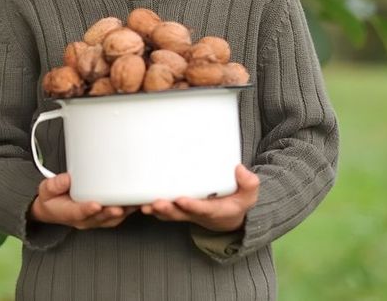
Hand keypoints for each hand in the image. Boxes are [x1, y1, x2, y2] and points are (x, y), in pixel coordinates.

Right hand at [29, 173, 135, 229]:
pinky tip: (137, 202)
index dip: (88, 209)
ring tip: (134, 204)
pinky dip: (127, 210)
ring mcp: (95, 220)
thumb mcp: (46, 190)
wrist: (53, 210)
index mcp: (69, 213)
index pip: (79, 213)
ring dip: (123, 213)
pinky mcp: (104, 216)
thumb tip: (66, 179)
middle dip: (110, 213)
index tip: (95, 205)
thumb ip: (55, 185)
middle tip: (118, 207)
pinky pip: (117, 216)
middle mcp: (85, 219)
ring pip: (111, 219)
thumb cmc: (52, 200)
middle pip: (99, 218)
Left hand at [140, 164, 259, 231]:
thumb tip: (239, 169)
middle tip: (155, 203)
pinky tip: (137, 200)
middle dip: (167, 209)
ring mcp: (186, 213)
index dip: (192, 206)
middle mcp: (197, 214)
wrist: (229, 217)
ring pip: (169, 214)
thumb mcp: (249, 195)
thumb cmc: (237, 202)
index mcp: (215, 211)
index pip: (203, 209)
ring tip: (142, 205)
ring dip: (156, 210)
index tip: (182, 200)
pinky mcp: (178, 209)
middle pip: (180, 214)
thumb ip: (248, 183)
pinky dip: (152, 207)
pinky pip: (164, 210)